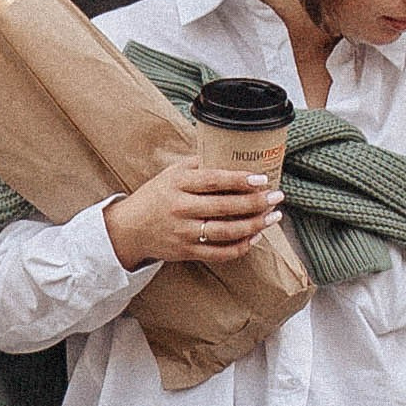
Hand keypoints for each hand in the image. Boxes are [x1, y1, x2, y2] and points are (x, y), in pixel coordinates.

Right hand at [105, 158, 282, 268]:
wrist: (129, 229)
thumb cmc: (155, 197)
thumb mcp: (171, 174)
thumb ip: (197, 165)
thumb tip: (228, 153)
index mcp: (177, 184)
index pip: (213, 180)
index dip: (240, 180)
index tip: (262, 179)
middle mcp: (180, 208)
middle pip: (225, 207)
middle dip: (256, 202)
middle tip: (277, 197)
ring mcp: (183, 233)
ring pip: (226, 232)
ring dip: (254, 225)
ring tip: (272, 217)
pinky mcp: (186, 252)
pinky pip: (219, 253)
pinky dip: (240, 247)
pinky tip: (255, 237)